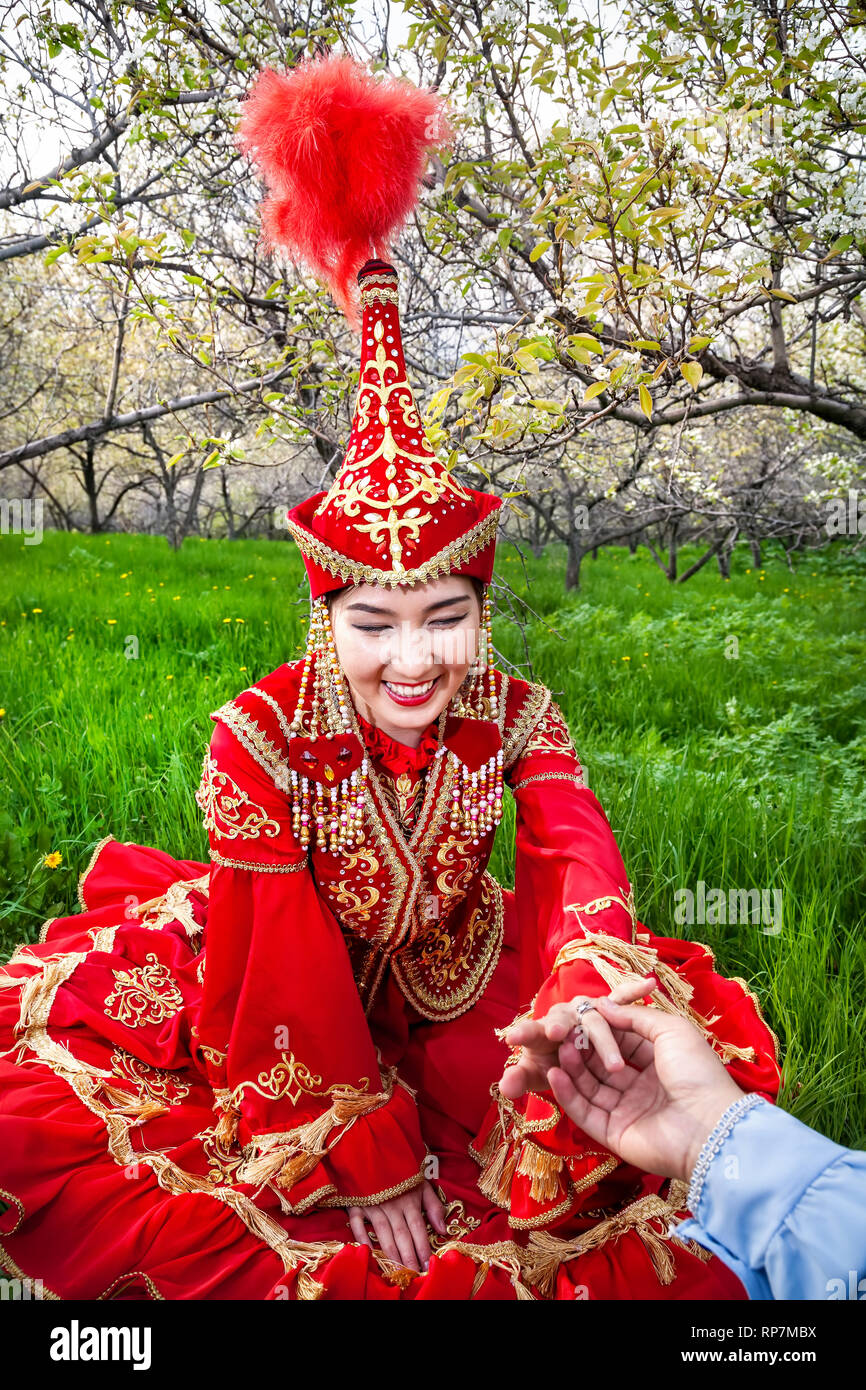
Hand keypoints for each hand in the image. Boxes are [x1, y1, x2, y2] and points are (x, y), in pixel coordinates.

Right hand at [347, 1179, 446, 1272]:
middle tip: (413, 1274)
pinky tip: (370, 1254)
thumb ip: (433, 1206)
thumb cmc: (402, 1172)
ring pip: (383, 1233)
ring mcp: (373, 1204)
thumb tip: (443, 1230)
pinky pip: (357, 1224)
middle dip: (408, 1257)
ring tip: (397, 1271)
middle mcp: (392, 1204)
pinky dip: (362, 1239)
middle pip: (402, 1235)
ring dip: (391, 1253)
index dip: (423, 1247)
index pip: (418, 1228)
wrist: (375, 1151)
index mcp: (409, 1199)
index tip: (428, 1265)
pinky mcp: (357, 1204)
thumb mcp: (422, 1183)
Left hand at [497, 975, 656, 1100]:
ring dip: (605, 1039)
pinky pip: (622, 999)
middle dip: (565, 1030)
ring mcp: (587, 1010)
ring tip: (615, 1064)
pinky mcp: (608, 1007)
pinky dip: (634, 991)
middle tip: (560, 1038)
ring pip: (597, 1019)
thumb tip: (504, 1086)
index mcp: (543, 1030)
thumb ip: (520, 1079)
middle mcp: (564, 1015)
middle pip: (565, 1022)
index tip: (512, 1037)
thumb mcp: (536, 1074)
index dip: (522, 1033)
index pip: (530, 1031)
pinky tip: (649, 986)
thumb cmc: (552, 1061)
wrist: (571, 1047)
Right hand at [547, 992, 745, 1183]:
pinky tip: (554, 1074)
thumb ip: (636, 1017)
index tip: (581, 1015)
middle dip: (583, 1049)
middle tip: (563, 1033)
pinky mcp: (615, 1134)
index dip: (602, 1030)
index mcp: (660, 1063)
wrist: (710, 1126)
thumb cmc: (696, 1073)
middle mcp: (642, 1088)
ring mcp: (628, 1112)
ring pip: (591, 1088)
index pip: (623, 1043)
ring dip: (573, 1069)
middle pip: (603, 1066)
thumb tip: (604, 1006)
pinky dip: (569, 1094)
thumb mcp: (671, 1031)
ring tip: (557, 1050)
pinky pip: (586, 1112)